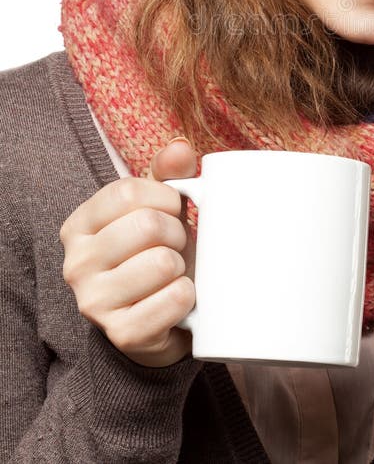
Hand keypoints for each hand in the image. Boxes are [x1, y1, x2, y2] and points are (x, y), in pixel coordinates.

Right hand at [60, 138, 197, 366]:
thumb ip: (168, 173)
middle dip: (177, 233)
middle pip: (147, 225)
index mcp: (79, 226)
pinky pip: (175, 299)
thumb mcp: (157, 208)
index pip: (127, 191)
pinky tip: (179, 300)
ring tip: (173, 273)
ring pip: (162, 262)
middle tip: (175, 247)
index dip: (165, 198)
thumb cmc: (156, 252)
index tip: (172, 212)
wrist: (159, 320)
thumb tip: (179, 147)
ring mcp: (94, 303)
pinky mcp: (122, 334)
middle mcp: (76, 264)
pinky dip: (189, 296)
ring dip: (182, 265)